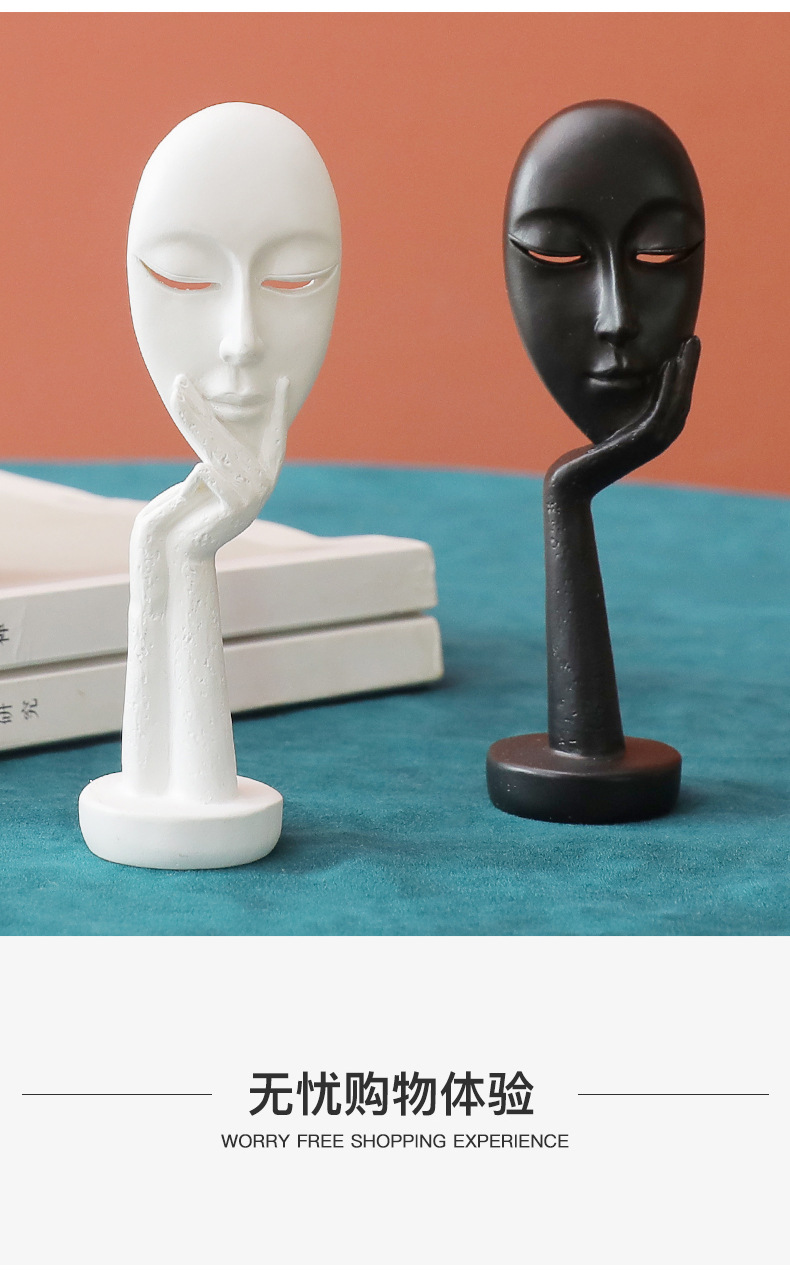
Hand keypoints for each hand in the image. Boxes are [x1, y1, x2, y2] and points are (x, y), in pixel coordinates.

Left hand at [169, 374, 289, 515]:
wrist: (180, 549)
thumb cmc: (190, 512)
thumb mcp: (209, 475)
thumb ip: (219, 451)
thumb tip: (208, 410)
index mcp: (263, 476)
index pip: (275, 436)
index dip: (279, 410)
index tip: (284, 382)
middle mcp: (264, 485)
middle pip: (229, 438)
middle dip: (202, 408)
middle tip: (181, 381)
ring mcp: (253, 496)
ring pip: (217, 451)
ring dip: (191, 422)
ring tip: (175, 394)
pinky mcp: (236, 506)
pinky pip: (208, 474)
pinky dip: (192, 483)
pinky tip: (187, 496)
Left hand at [546, 337, 700, 500]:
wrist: (570, 485)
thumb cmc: (581, 461)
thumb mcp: (604, 434)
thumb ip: (617, 420)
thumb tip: (616, 398)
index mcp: (653, 438)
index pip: (676, 401)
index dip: (684, 376)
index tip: (684, 348)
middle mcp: (658, 441)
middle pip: (683, 398)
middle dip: (690, 369)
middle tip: (693, 339)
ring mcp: (653, 443)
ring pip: (678, 401)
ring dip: (685, 371)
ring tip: (687, 344)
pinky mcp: (641, 442)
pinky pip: (661, 409)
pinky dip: (668, 386)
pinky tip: (668, 364)